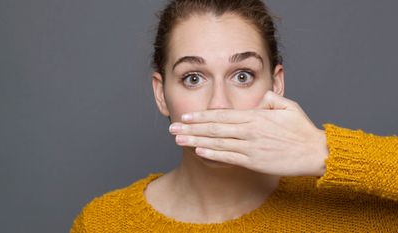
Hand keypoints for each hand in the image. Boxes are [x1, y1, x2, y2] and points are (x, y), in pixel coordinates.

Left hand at [168, 91, 328, 176]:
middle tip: (172, 128)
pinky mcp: (254, 161)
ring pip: (217, 142)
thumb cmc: (302, 130)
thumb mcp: (288, 106)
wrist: (315, 152)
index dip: (202, 116)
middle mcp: (249, 130)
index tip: (186, 116)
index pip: (222, 115)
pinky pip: (229, 157)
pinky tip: (199, 151)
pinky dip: (213, 154)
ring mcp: (250, 146)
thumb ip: (271, 99)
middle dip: (191, 128)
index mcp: (255, 116)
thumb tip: (260, 97)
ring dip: (196, 140)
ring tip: (178, 140)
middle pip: (214, 128)